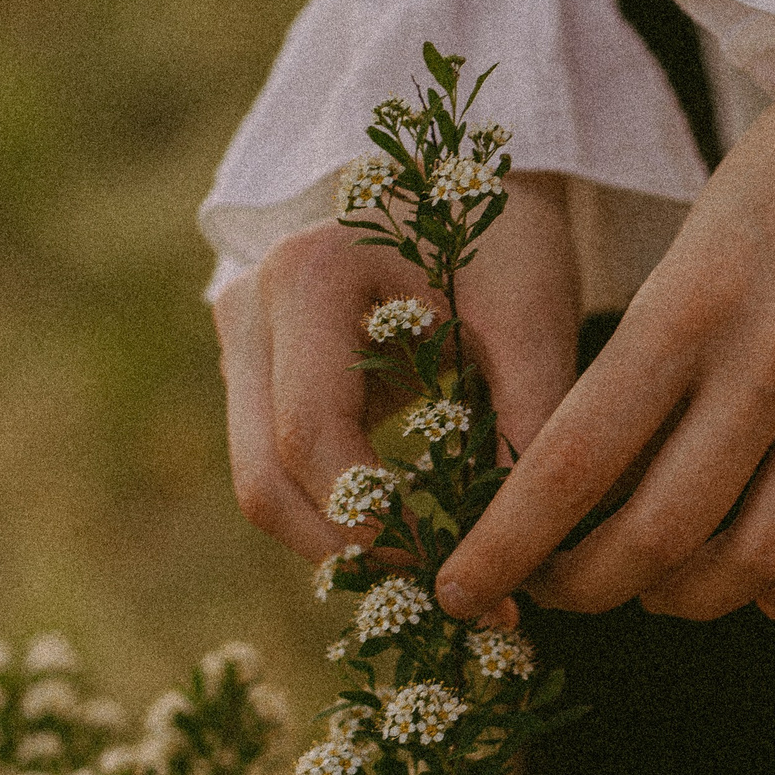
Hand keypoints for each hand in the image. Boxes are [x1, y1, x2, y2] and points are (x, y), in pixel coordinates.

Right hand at [217, 172, 579, 564]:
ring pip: (262, 481)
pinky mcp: (255, 373)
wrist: (459, 175)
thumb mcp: (532, 314)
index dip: (370, 516)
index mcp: (312, 275)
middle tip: (444, 599)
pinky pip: (279, 465)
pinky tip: (416, 540)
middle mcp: (250, 306)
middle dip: (348, 549)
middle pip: (263, 473)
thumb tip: (530, 548)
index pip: (312, 432)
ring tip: (441, 578)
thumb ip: (533, 420)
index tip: (448, 567)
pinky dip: (339, 514)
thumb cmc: (502, 234)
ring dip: (342, 542)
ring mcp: (240, 340)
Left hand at [434, 32, 774, 623]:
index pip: (574, 461)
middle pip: (662, 531)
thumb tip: (591, 512)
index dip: (509, 547)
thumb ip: (649, 373)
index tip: (464, 590)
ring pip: (764, 558)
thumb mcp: (691, 253)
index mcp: (693, 299)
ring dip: (695, 597)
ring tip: (669, 588)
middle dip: (594, 585)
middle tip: (569, 589)